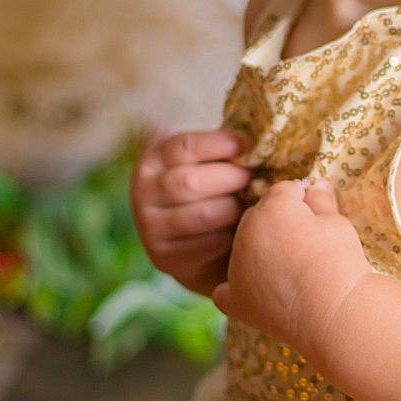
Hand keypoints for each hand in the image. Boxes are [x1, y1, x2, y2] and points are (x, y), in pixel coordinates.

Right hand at [131, 128, 252, 295]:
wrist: (193, 243)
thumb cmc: (210, 191)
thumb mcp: (207, 165)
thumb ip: (223, 153)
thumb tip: (258, 142)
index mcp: (152, 161)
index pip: (183, 147)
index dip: (219, 144)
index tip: (247, 145)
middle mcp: (142, 193)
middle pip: (190, 182)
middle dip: (231, 178)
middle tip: (254, 178)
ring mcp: (150, 228)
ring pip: (202, 215)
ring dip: (234, 209)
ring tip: (250, 204)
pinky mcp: (164, 258)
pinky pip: (209, 244)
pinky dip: (231, 237)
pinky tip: (241, 230)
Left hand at [213, 176, 371, 356]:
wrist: (333, 311)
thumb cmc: (338, 261)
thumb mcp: (337, 223)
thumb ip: (322, 201)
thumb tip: (317, 185)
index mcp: (272, 208)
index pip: (284, 192)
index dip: (303, 202)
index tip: (319, 217)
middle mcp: (246, 233)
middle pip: (258, 217)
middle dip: (277, 223)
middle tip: (306, 244)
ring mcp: (237, 267)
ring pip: (243, 249)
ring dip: (259, 252)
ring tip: (291, 272)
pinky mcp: (236, 299)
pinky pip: (224, 290)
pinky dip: (236, 290)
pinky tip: (254, 293)